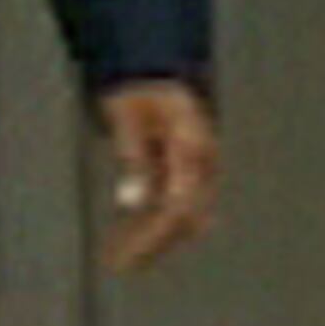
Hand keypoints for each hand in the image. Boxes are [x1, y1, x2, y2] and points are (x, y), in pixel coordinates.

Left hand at [96, 78, 218, 273]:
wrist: (155, 64)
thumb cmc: (139, 86)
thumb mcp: (127, 115)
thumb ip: (132, 156)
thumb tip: (132, 201)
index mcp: (192, 147)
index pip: (177, 207)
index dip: (151, 237)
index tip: (125, 255)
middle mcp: (204, 162)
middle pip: (185, 219)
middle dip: (153, 244)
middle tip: (120, 261)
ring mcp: (201, 167)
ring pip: (185, 216)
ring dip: (156, 237)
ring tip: (123, 253)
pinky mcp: (191, 169)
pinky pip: (179, 203)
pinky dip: (158, 222)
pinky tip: (133, 231)